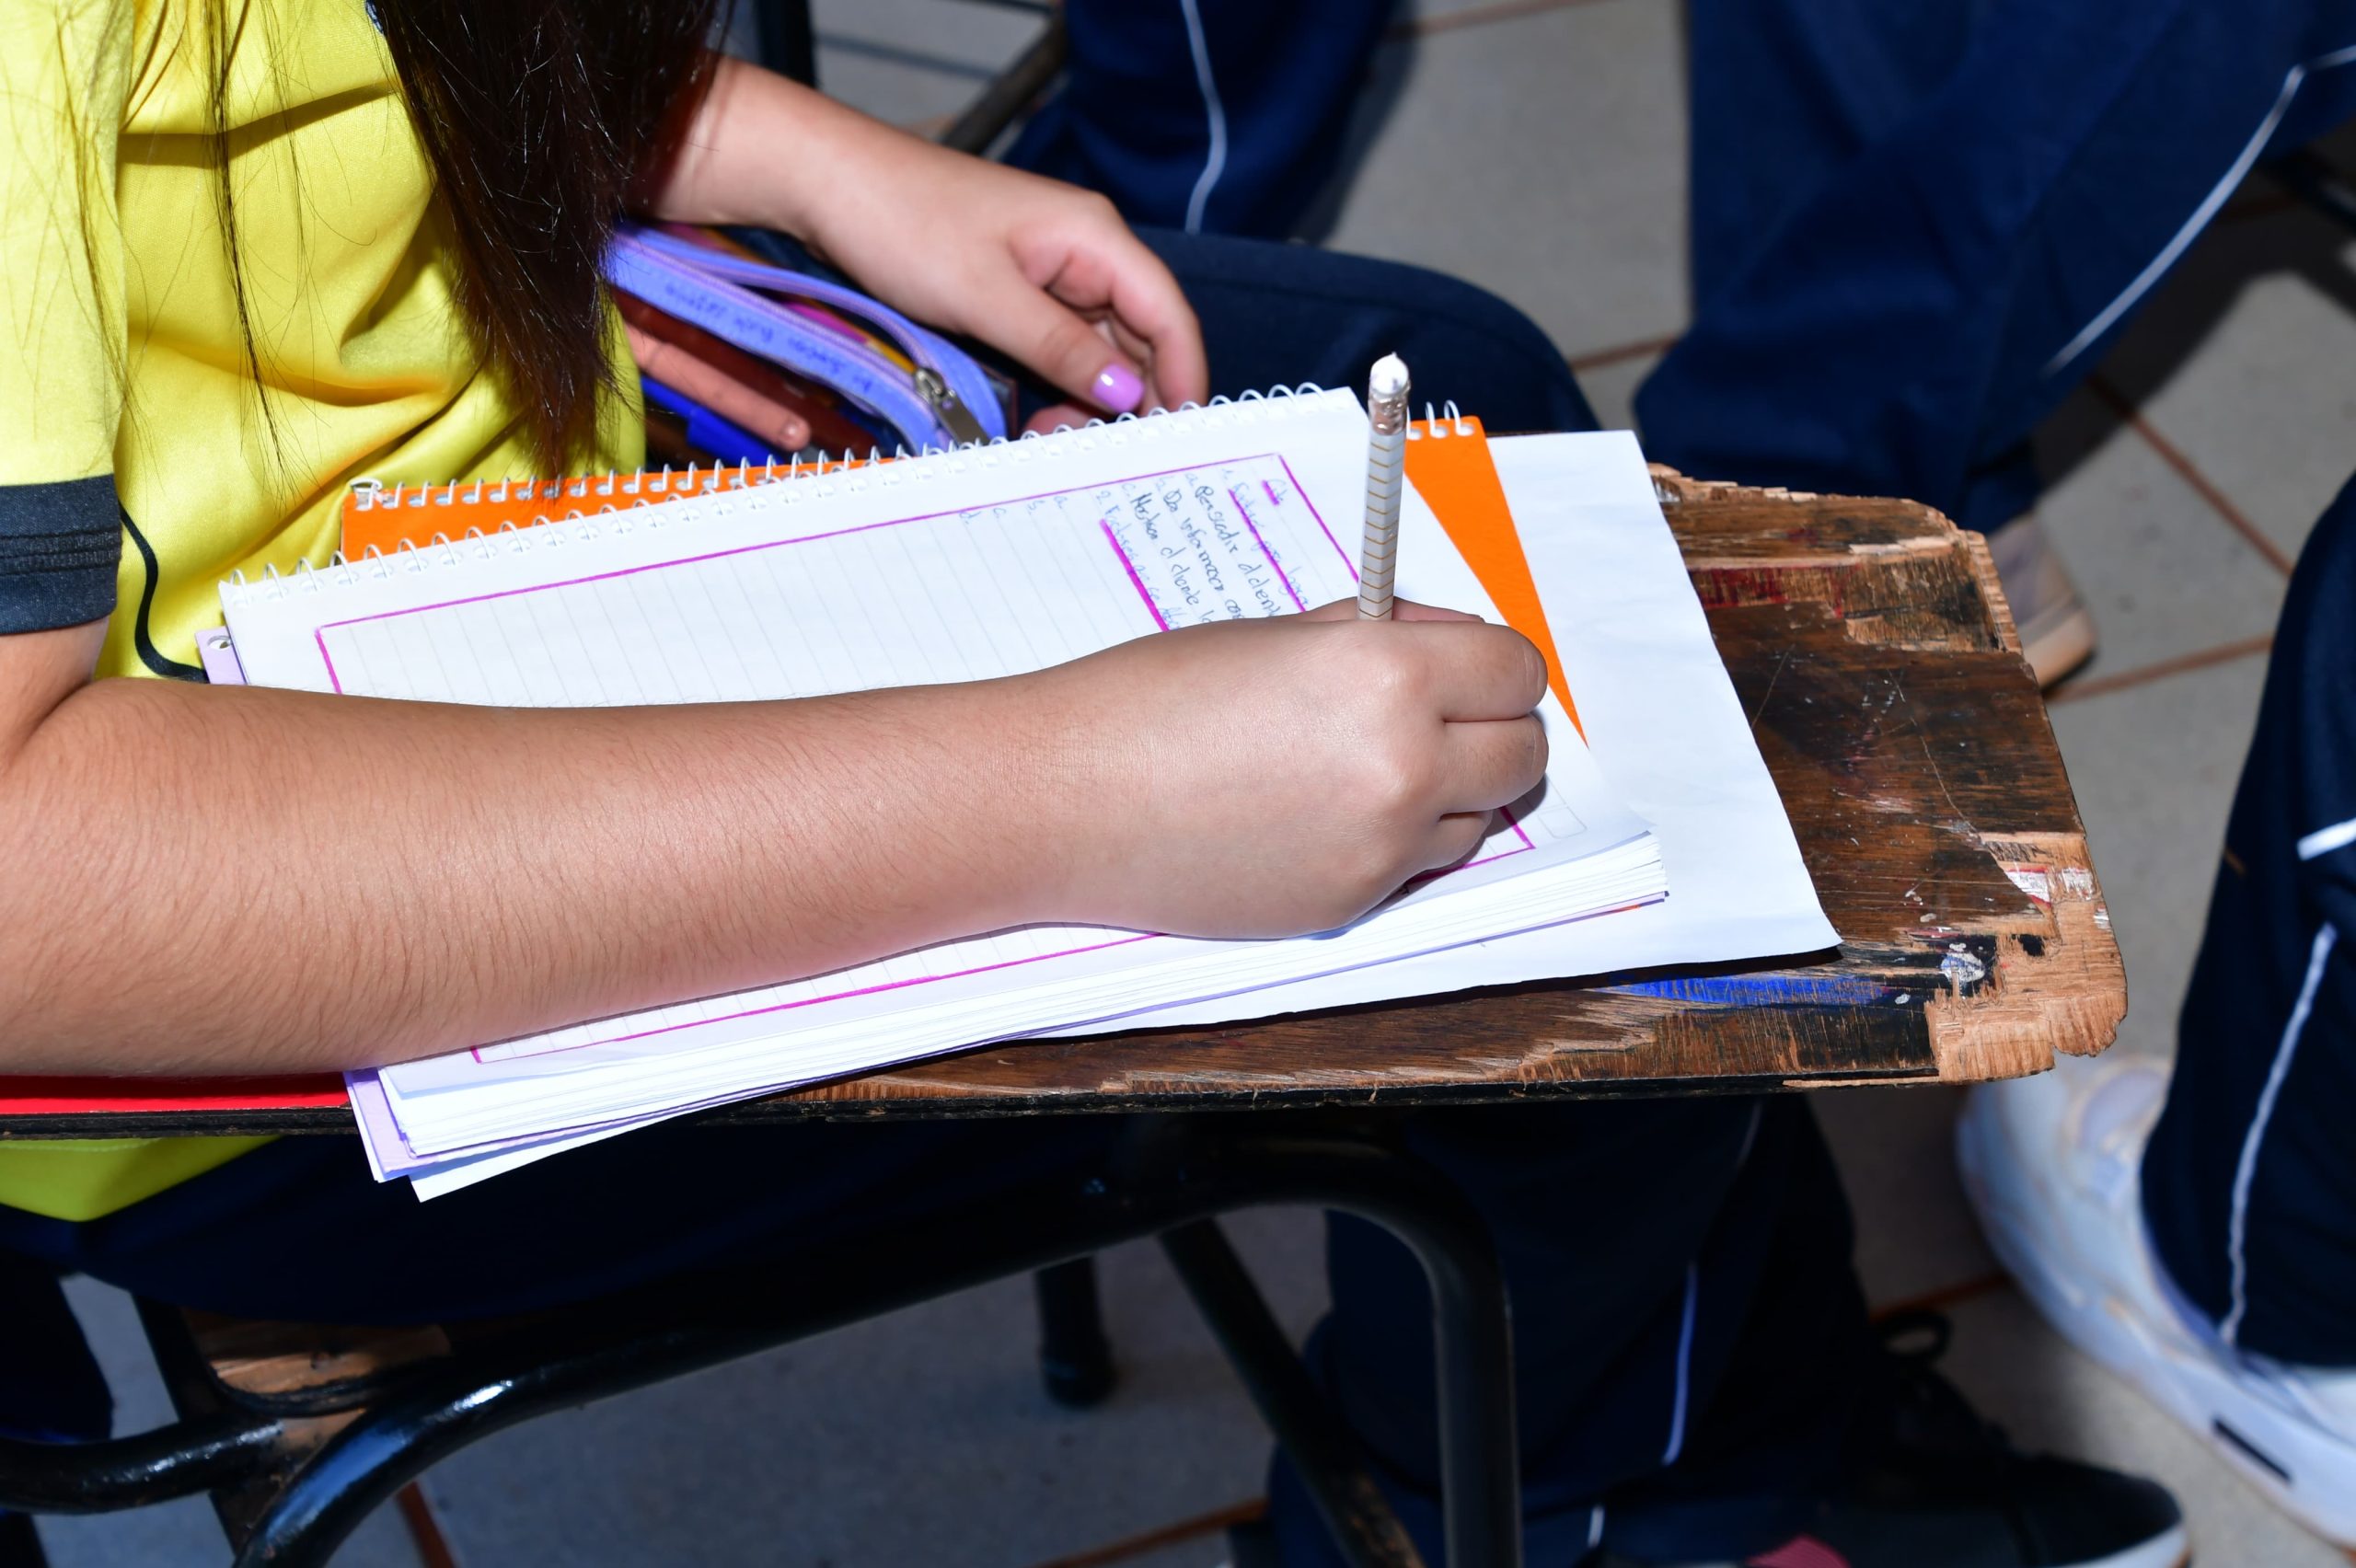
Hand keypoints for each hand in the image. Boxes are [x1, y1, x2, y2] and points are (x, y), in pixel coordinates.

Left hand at [800, 127, 1207, 429]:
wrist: (829, 183)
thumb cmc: (903, 219)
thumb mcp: (984, 296)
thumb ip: (1060, 348)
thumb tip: (1128, 395)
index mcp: (1094, 236)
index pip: (1168, 313)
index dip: (1185, 376)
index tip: (1181, 436)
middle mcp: (1086, 251)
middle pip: (1140, 339)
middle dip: (1129, 401)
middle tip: (1102, 457)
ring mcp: (1054, 272)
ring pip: (1100, 352)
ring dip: (1087, 402)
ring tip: (1051, 441)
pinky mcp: (1021, 291)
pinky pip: (1060, 348)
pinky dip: (1056, 386)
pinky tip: (1036, 420)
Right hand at [1016, 602, 1547, 937]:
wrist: (1068, 798)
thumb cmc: (1151, 701)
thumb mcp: (1277, 634)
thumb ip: (1377, 638)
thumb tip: (1442, 644)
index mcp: (1388, 674)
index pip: (1518, 669)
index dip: (1497, 665)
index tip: (1471, 668)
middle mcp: (1403, 764)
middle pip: (1524, 751)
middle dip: (1493, 729)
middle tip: (1442, 718)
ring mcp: (1382, 845)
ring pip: (1480, 818)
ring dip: (1448, 791)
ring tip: (1362, 768)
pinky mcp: (1351, 901)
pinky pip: (1417, 867)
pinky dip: (1394, 841)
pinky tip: (1321, 814)